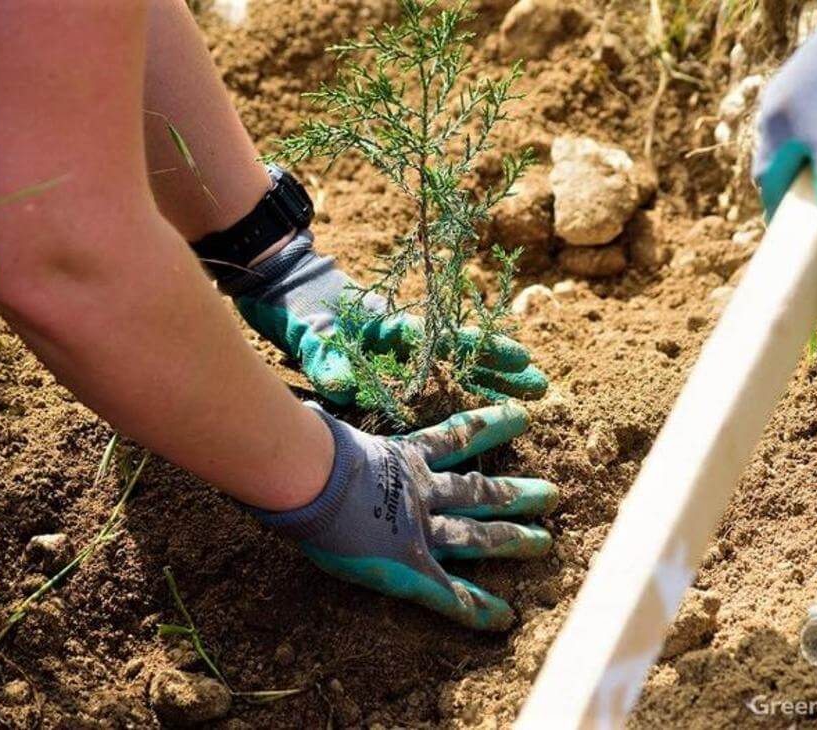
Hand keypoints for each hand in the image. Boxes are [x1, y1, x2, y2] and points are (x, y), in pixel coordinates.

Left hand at [232, 230, 547, 403]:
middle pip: (460, 356)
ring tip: (519, 395)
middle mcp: (398, 340)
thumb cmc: (294, 304)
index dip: (483, 353)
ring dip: (480, 381)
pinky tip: (463, 404)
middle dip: (499, 371)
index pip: (446, 342)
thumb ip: (324, 358)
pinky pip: (420, 378)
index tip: (521, 360)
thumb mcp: (307, 331)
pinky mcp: (375, 362)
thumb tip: (342, 385)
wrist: (276, 284)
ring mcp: (389, 351)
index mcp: (390, 327)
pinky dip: (446, 388)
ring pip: (446, 368)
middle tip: (540, 385)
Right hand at [254, 402, 557, 629]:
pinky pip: (450, 593)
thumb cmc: (308, 451)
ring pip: (477, 536)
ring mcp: (419, 528)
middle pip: (478, 492)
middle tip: (552, 493)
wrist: (309, 479)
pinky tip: (504, 619)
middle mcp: (419, 492)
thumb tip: (309, 410)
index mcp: (401, 458)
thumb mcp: (322, 428)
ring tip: (546, 542)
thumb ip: (324, 423)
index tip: (519, 416)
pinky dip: (476, 608)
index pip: (453, 437)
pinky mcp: (411, 565)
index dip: (486, 426)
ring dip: (512, 540)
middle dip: (515, 493)